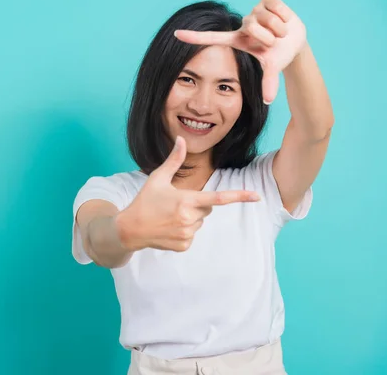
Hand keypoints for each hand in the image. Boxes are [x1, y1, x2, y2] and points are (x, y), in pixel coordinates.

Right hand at [117, 136, 260, 252]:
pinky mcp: (184, 245)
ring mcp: (187, 234)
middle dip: (197, 204)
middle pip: (207, 208)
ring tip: (169, 217)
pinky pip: (192, 235)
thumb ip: (174, 160)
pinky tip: (168, 228)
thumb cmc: (144, 201)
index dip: (240, 197)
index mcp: (186, 200)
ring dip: (190, 218)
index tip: (257, 196)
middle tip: (175, 204)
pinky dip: (184, 231)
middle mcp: (189, 219)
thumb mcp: (157, 178)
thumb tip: (181, 139)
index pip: (218, 198)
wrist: (130, 229)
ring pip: (200, 222)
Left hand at [174, 0, 306, 103]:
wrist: (296, 41)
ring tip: (279, 33)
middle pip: (254, 29)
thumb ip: (268, 82)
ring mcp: (254, 11)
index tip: (175, 35)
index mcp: (237, 40)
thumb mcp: (271, 67)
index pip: (211, 38)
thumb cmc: (277, 54)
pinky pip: (275, 7)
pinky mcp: (267, 0)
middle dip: (269, 38)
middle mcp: (243, 25)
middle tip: (273, 42)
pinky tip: (284, 19)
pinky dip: (284, 15)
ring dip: (279, 29)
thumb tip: (268, 101)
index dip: (194, 37)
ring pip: (267, 19)